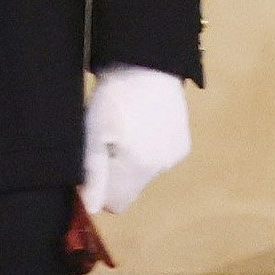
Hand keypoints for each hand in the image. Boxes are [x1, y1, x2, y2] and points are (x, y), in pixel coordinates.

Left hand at [82, 64, 189, 214]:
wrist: (147, 65)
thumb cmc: (113, 98)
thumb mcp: (93, 132)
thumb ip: (93, 172)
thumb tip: (92, 208)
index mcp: (136, 168)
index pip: (116, 203)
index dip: (101, 189)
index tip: (95, 165)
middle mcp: (160, 168)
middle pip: (130, 189)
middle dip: (117, 173)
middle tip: (109, 141)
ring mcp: (174, 157)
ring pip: (145, 174)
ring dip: (133, 161)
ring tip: (126, 128)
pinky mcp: (183, 146)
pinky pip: (159, 160)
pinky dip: (149, 149)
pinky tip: (144, 125)